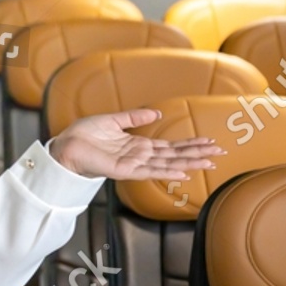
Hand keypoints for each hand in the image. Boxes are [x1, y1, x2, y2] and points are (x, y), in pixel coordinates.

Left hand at [48, 109, 224, 180]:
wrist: (65, 144)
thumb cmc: (85, 135)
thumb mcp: (113, 121)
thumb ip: (135, 117)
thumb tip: (156, 113)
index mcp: (138, 145)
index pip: (170, 146)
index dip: (190, 144)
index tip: (209, 142)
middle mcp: (140, 156)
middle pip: (175, 155)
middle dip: (197, 154)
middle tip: (220, 153)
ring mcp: (134, 164)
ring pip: (167, 164)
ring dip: (188, 163)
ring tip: (209, 163)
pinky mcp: (124, 170)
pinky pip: (149, 172)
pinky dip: (166, 172)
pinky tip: (182, 172)